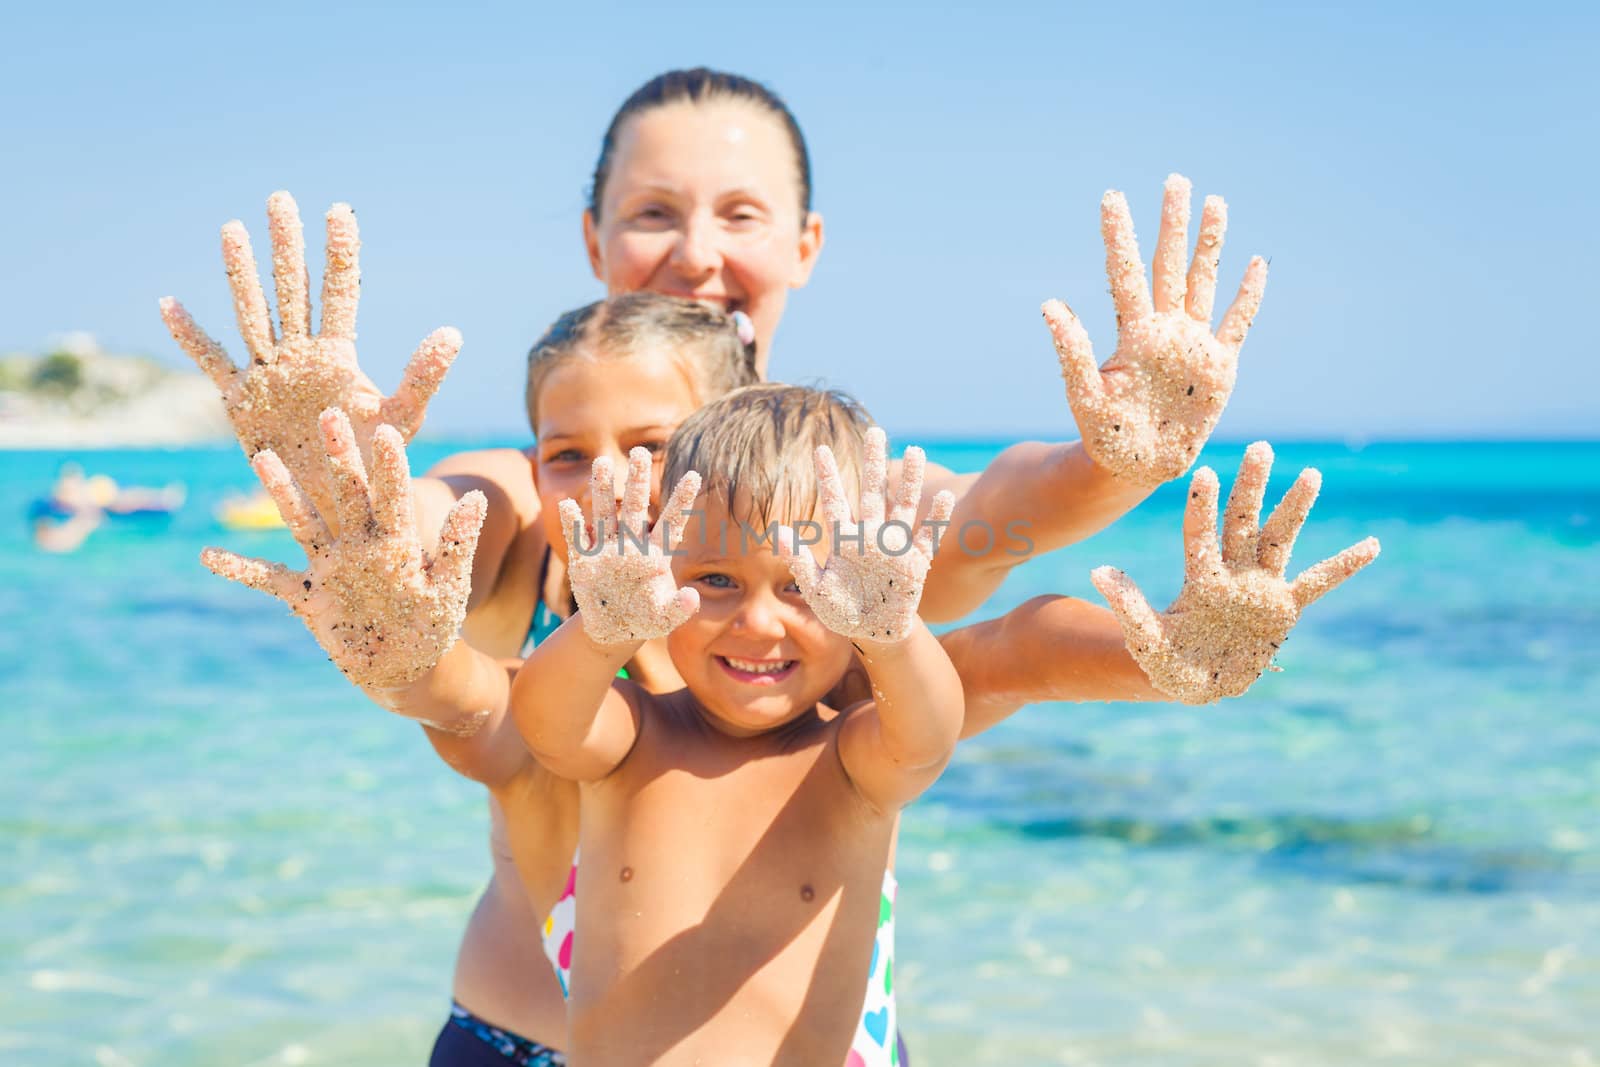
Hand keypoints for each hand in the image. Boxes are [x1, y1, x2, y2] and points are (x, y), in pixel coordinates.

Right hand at [160, 191, 459, 523]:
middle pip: (292, 289)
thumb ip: (423, 375)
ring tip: (232, 228)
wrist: (340, 498)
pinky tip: (168, 305)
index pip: (339, 291)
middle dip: (286, 246)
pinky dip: (190, 335)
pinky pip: (210, 361)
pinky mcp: (240, 399)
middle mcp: (302, 355)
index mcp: (338, 354)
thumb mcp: (402, 416)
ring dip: (241, 272)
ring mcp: (269, 373)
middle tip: (280, 199)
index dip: (339, 252)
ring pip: (252, 312)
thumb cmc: (375, 459)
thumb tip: (454, 332)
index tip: (338, 210)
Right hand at [199, 407, 485, 692]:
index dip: (388, 466)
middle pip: (346, 494)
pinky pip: (269, 579)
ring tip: (263, 457)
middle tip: (328, 415)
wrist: (407, 666)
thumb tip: (479, 498)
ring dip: (283, 494)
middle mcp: (359, 544)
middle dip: (338, 458)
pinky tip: (208, 554)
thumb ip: (457, 544)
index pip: (392, 495)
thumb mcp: (448, 586)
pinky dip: (240, 569)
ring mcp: (330, 567)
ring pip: (303, 522)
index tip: (385, 432)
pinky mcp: (309, 596)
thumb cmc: (433, 625)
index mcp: (395, 540)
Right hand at [559, 448, 701, 645]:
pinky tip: (567, 504)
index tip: (694, 475)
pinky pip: (577, 538)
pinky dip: (573, 523)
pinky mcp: (584, 562)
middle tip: (639, 450)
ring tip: (602, 462)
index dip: (680, 500)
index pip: (671, 522)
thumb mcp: (664, 619)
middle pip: (636, 507)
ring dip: (603, 490)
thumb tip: (692, 597)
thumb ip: (680, 609)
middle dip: (637, 480)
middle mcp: (630, 545)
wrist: (613, 630)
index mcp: (654, 555)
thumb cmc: (643, 620)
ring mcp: (606, 550)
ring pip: (605, 513)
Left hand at [778, 428, 954, 644]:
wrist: (873, 633)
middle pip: (874, 492)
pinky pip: (928, 537)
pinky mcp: (916, 564)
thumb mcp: (816, 588)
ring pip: (904, 506)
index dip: (828, 475)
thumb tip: (777, 531)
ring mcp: (895, 547)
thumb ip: (799, 560)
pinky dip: (937, 519)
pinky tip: (943, 498)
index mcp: (845, 540)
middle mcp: (871, 536)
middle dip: (875, 463)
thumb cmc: (841, 611)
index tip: (820, 448)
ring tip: (916, 450)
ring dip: (911, 481)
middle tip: (876, 432)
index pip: (835, 500)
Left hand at [1043, 174, 1267, 487]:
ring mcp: (1193, 344)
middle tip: (1174, 180)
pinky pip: (1237, 324)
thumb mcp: (1084, 394)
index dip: (1121, 236)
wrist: (1134, 469)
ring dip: (1210, 244)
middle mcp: (1164, 329)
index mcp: (1132, 333)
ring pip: (1204, 282)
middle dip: (1172, 223)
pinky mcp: (1220, 367)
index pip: (1126, 272)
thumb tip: (1050, 304)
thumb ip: (1073, 351)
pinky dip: (1248, 296)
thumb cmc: (1104, 435)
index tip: (1112, 197)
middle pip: (1170, 265)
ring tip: (1215, 203)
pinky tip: (1257, 263)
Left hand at [1090, 441, 1378, 703]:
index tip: (1204, 474)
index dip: (1202, 507)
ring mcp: (1260, 588)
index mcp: (1199, 579)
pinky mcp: (1283, 609)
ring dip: (1294, 509)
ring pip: (1280, 540)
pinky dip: (1343, 566)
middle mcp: (1231, 575)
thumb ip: (1128, 606)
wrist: (1192, 684)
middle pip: (1243, 523)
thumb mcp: (1144, 638)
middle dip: (1252, 487)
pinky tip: (1371, 545)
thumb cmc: (1163, 661)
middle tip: (1260, 448)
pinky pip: (1318, 583)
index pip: (1200, 535)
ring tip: (1311, 473)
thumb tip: (1098, 571)